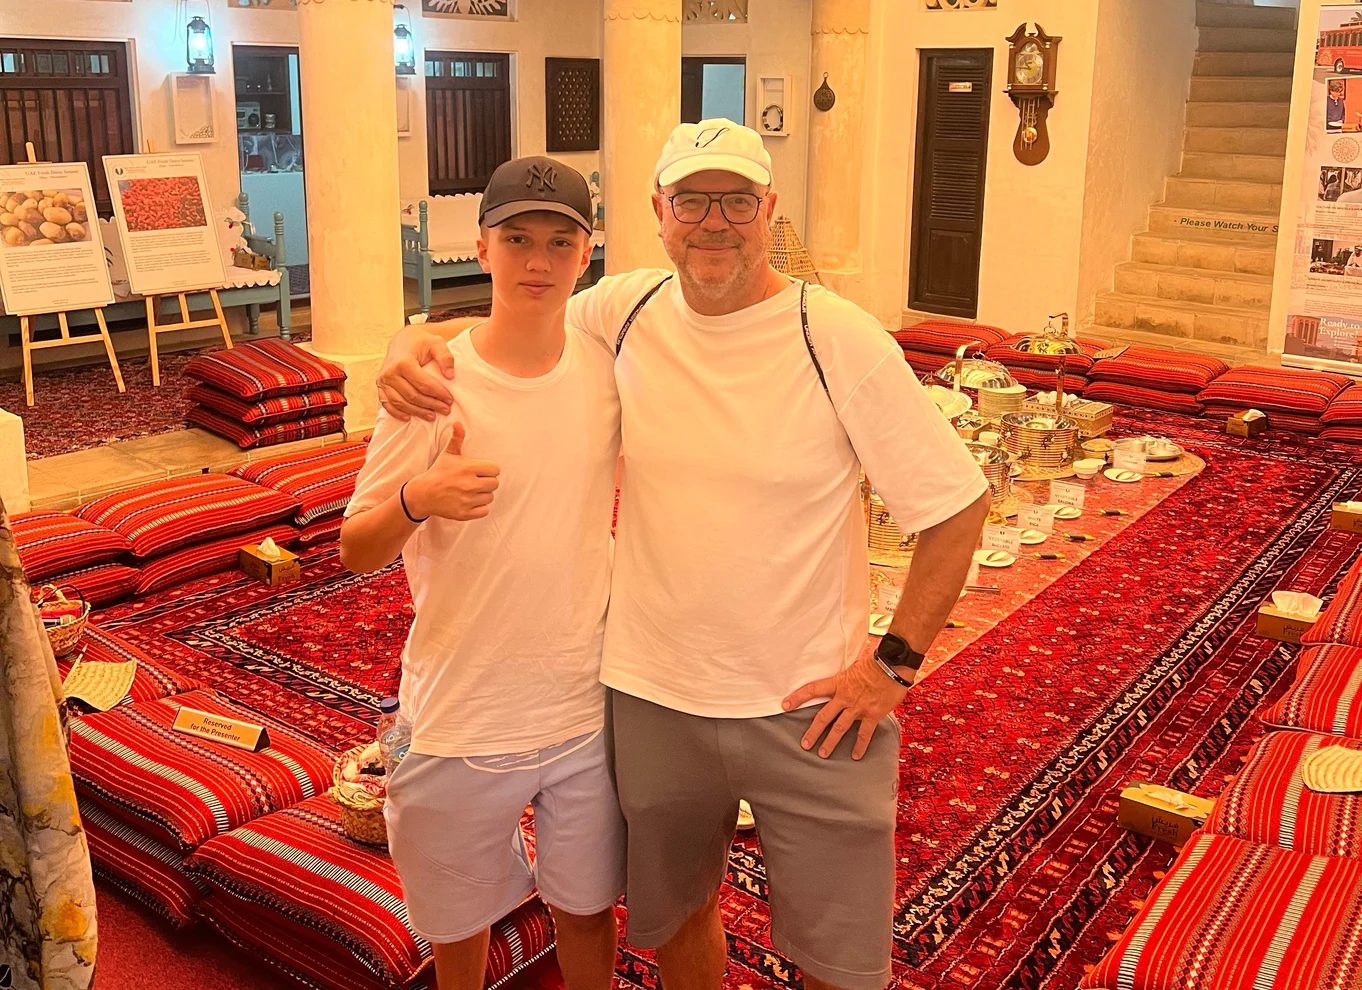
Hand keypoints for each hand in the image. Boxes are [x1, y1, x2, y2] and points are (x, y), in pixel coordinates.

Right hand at [377, 327, 455, 421]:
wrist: (402, 340)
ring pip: (401, 402)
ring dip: (417, 412)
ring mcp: (383, 380)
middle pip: (413, 396)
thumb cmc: (420, 342)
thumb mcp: (436, 343)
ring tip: (432, 416)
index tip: (450, 400)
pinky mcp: (380, 385)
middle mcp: (390, 372)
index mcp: (403, 362)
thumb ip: (445, 357)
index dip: (438, 394)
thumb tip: (450, 376)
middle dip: (431, 405)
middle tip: (445, 410)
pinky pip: (387, 403)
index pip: (423, 384)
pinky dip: (397, 412)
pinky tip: (408, 418)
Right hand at [406, 423, 499, 520]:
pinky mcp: (465, 513)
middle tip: (476, 481)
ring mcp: (467, 500)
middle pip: (495, 484)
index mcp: (468, 468)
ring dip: (483, 495)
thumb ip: (457, 439)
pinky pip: (484, 511)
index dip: (489, 470)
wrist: (423, 494)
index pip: (495, 469)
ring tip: (471, 491)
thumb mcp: (448, 454)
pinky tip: (470, 502)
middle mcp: (469, 484)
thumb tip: (458, 423)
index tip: (480, 471)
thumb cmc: (438, 472)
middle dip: (487, 482)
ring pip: (490, 497)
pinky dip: (479, 508)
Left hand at [781, 654, 908, 760]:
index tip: (785, 705)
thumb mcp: (853, 667)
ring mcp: (858, 707)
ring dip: (830, 742)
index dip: (797, 697)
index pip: (812, 689)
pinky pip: (864, 733)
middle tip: (805, 744)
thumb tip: (840, 683)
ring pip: (840, 728)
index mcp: (838, 683)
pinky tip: (855, 756)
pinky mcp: (872, 714)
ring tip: (822, 754)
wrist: (892, 665)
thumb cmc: (874, 663)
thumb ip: (845, 679)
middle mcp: (845, 697)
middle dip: (813, 732)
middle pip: (824, 716)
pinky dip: (860, 745)